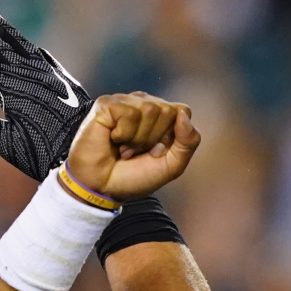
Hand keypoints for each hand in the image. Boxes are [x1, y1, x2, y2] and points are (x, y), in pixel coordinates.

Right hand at [0, 4, 90, 179]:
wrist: (88, 151)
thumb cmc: (43, 154)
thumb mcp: (7, 143)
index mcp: (9, 88)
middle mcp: (26, 74)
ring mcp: (45, 74)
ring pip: (16, 43)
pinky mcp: (61, 79)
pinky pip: (38, 53)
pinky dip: (23, 42)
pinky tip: (19, 39)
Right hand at [65, 92, 199, 202]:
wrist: (102, 189)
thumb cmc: (133, 177)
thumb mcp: (171, 166)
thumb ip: (188, 142)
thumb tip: (184, 114)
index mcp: (161, 116)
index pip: (182, 111)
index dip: (171, 137)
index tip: (155, 152)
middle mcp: (143, 104)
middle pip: (168, 110)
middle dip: (154, 138)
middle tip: (135, 151)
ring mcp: (125, 102)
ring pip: (150, 109)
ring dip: (137, 138)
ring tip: (124, 147)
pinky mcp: (107, 104)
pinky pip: (129, 113)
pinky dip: (123, 134)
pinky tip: (112, 139)